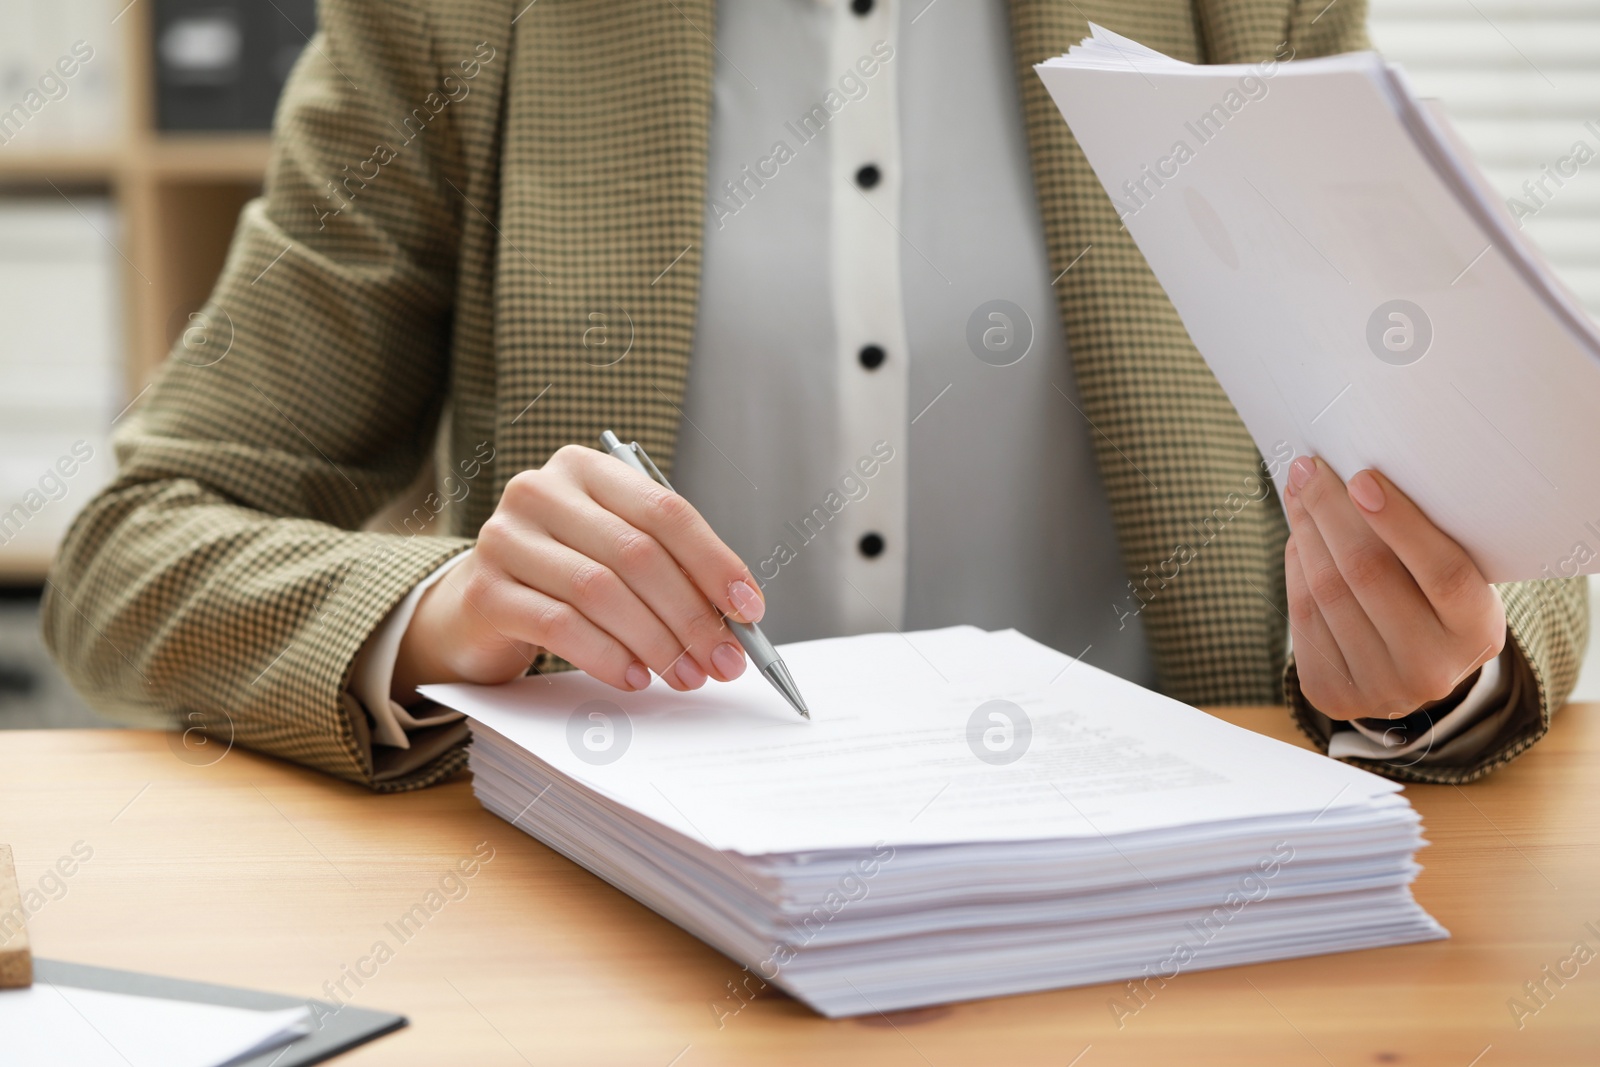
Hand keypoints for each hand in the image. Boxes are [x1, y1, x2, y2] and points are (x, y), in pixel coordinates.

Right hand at [392, 444, 764, 698]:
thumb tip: (738, 618)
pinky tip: (634, 677)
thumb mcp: (618, 556)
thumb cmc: (565, 577)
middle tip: (723, 660)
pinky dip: (606, 656)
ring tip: (685, 675)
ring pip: (600, 591)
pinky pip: (558, 625)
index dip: (714, 562)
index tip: (750, 610)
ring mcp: (504, 537)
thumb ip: (672, 570)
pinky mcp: (484, 590)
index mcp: (586, 469)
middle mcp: (541, 491)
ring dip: (655, 642)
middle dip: (691, 615)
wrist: (478, 608)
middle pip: (636, 554)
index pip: (665, 510)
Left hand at [1282, 456, 1505, 720]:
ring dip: (1306, 533)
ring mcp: (1380, 688)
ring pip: (1327, 592)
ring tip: (1298, 494)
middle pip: (1369, 575)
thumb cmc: (1433, 600)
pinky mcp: (1333, 694)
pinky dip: (1297, 567)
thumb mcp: (1451, 572)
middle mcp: (1432, 669)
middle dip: (1331, 512)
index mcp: (1477, 632)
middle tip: (1308, 468)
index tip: (1362, 478)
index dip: (1400, 523)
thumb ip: (1418, 537)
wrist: (1412, 671)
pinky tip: (1299, 538)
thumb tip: (1351, 473)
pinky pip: (1303, 616)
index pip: (1442, 572)